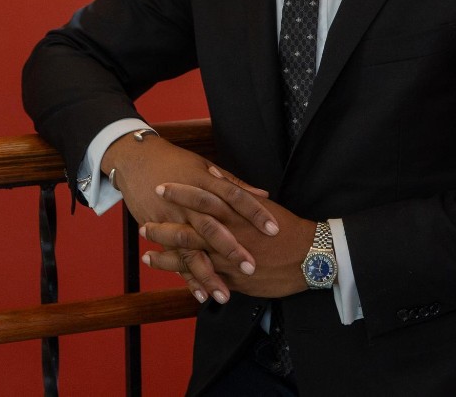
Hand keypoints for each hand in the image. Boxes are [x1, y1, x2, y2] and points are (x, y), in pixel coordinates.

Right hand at [103, 134, 278, 301]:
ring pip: (191, 250)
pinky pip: (173, 258)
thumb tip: (264, 196)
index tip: (274, 229)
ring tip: (224, 295)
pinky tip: (200, 295)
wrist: (136, 160)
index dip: (255, 212)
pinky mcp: (158, 230)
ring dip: (207, 274)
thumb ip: (234, 184)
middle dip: (231, 249)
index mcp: (204, 183)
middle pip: (212, 227)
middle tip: (251, 268)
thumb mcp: (204, 168)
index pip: (235, 197)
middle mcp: (188, 203)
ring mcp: (171, 218)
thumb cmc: (175, 162)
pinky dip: (186, 278)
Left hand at [140, 185, 313, 298]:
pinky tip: (173, 281)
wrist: (311, 256)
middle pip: (190, 229)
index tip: (161, 188)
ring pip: (192, 257)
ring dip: (168, 257)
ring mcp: (230, 259)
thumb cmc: (287, 228)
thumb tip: (214, 173)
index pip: (202, 198)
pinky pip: (207, 280)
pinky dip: (188, 281)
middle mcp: (230, 234)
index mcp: (235, 211)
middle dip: (164, 228)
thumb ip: (234, 189)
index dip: (180, 193)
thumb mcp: (259, 203)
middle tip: (143, 226)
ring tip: (147, 256)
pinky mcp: (235, 279)